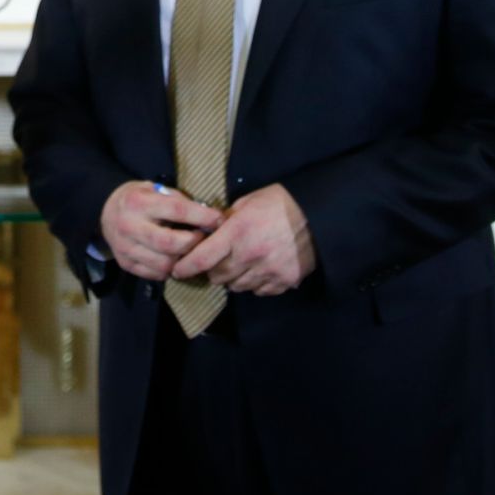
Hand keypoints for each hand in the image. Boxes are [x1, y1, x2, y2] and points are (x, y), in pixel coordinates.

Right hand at [99, 181, 222, 281]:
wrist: (106, 210)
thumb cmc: (139, 198)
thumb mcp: (155, 189)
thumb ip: (177, 201)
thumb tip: (207, 217)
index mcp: (138, 203)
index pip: (177, 210)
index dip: (202, 216)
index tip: (218, 219)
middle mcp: (129, 226)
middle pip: (169, 243)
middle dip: (193, 243)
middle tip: (204, 239)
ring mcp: (125, 248)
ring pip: (164, 264)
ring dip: (182, 259)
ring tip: (189, 251)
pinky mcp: (125, 263)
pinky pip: (155, 274)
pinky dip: (169, 269)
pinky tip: (173, 258)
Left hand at [168, 183, 315, 295]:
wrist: (317, 215)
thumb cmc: (278, 203)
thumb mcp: (246, 203)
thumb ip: (224, 221)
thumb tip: (207, 233)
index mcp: (237, 233)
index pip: (201, 259)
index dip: (185, 268)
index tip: (177, 271)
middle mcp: (250, 255)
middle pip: (218, 277)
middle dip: (212, 271)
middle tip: (216, 261)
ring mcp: (269, 271)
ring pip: (237, 286)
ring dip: (233, 278)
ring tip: (239, 264)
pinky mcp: (284, 281)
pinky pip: (259, 291)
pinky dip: (255, 284)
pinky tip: (259, 270)